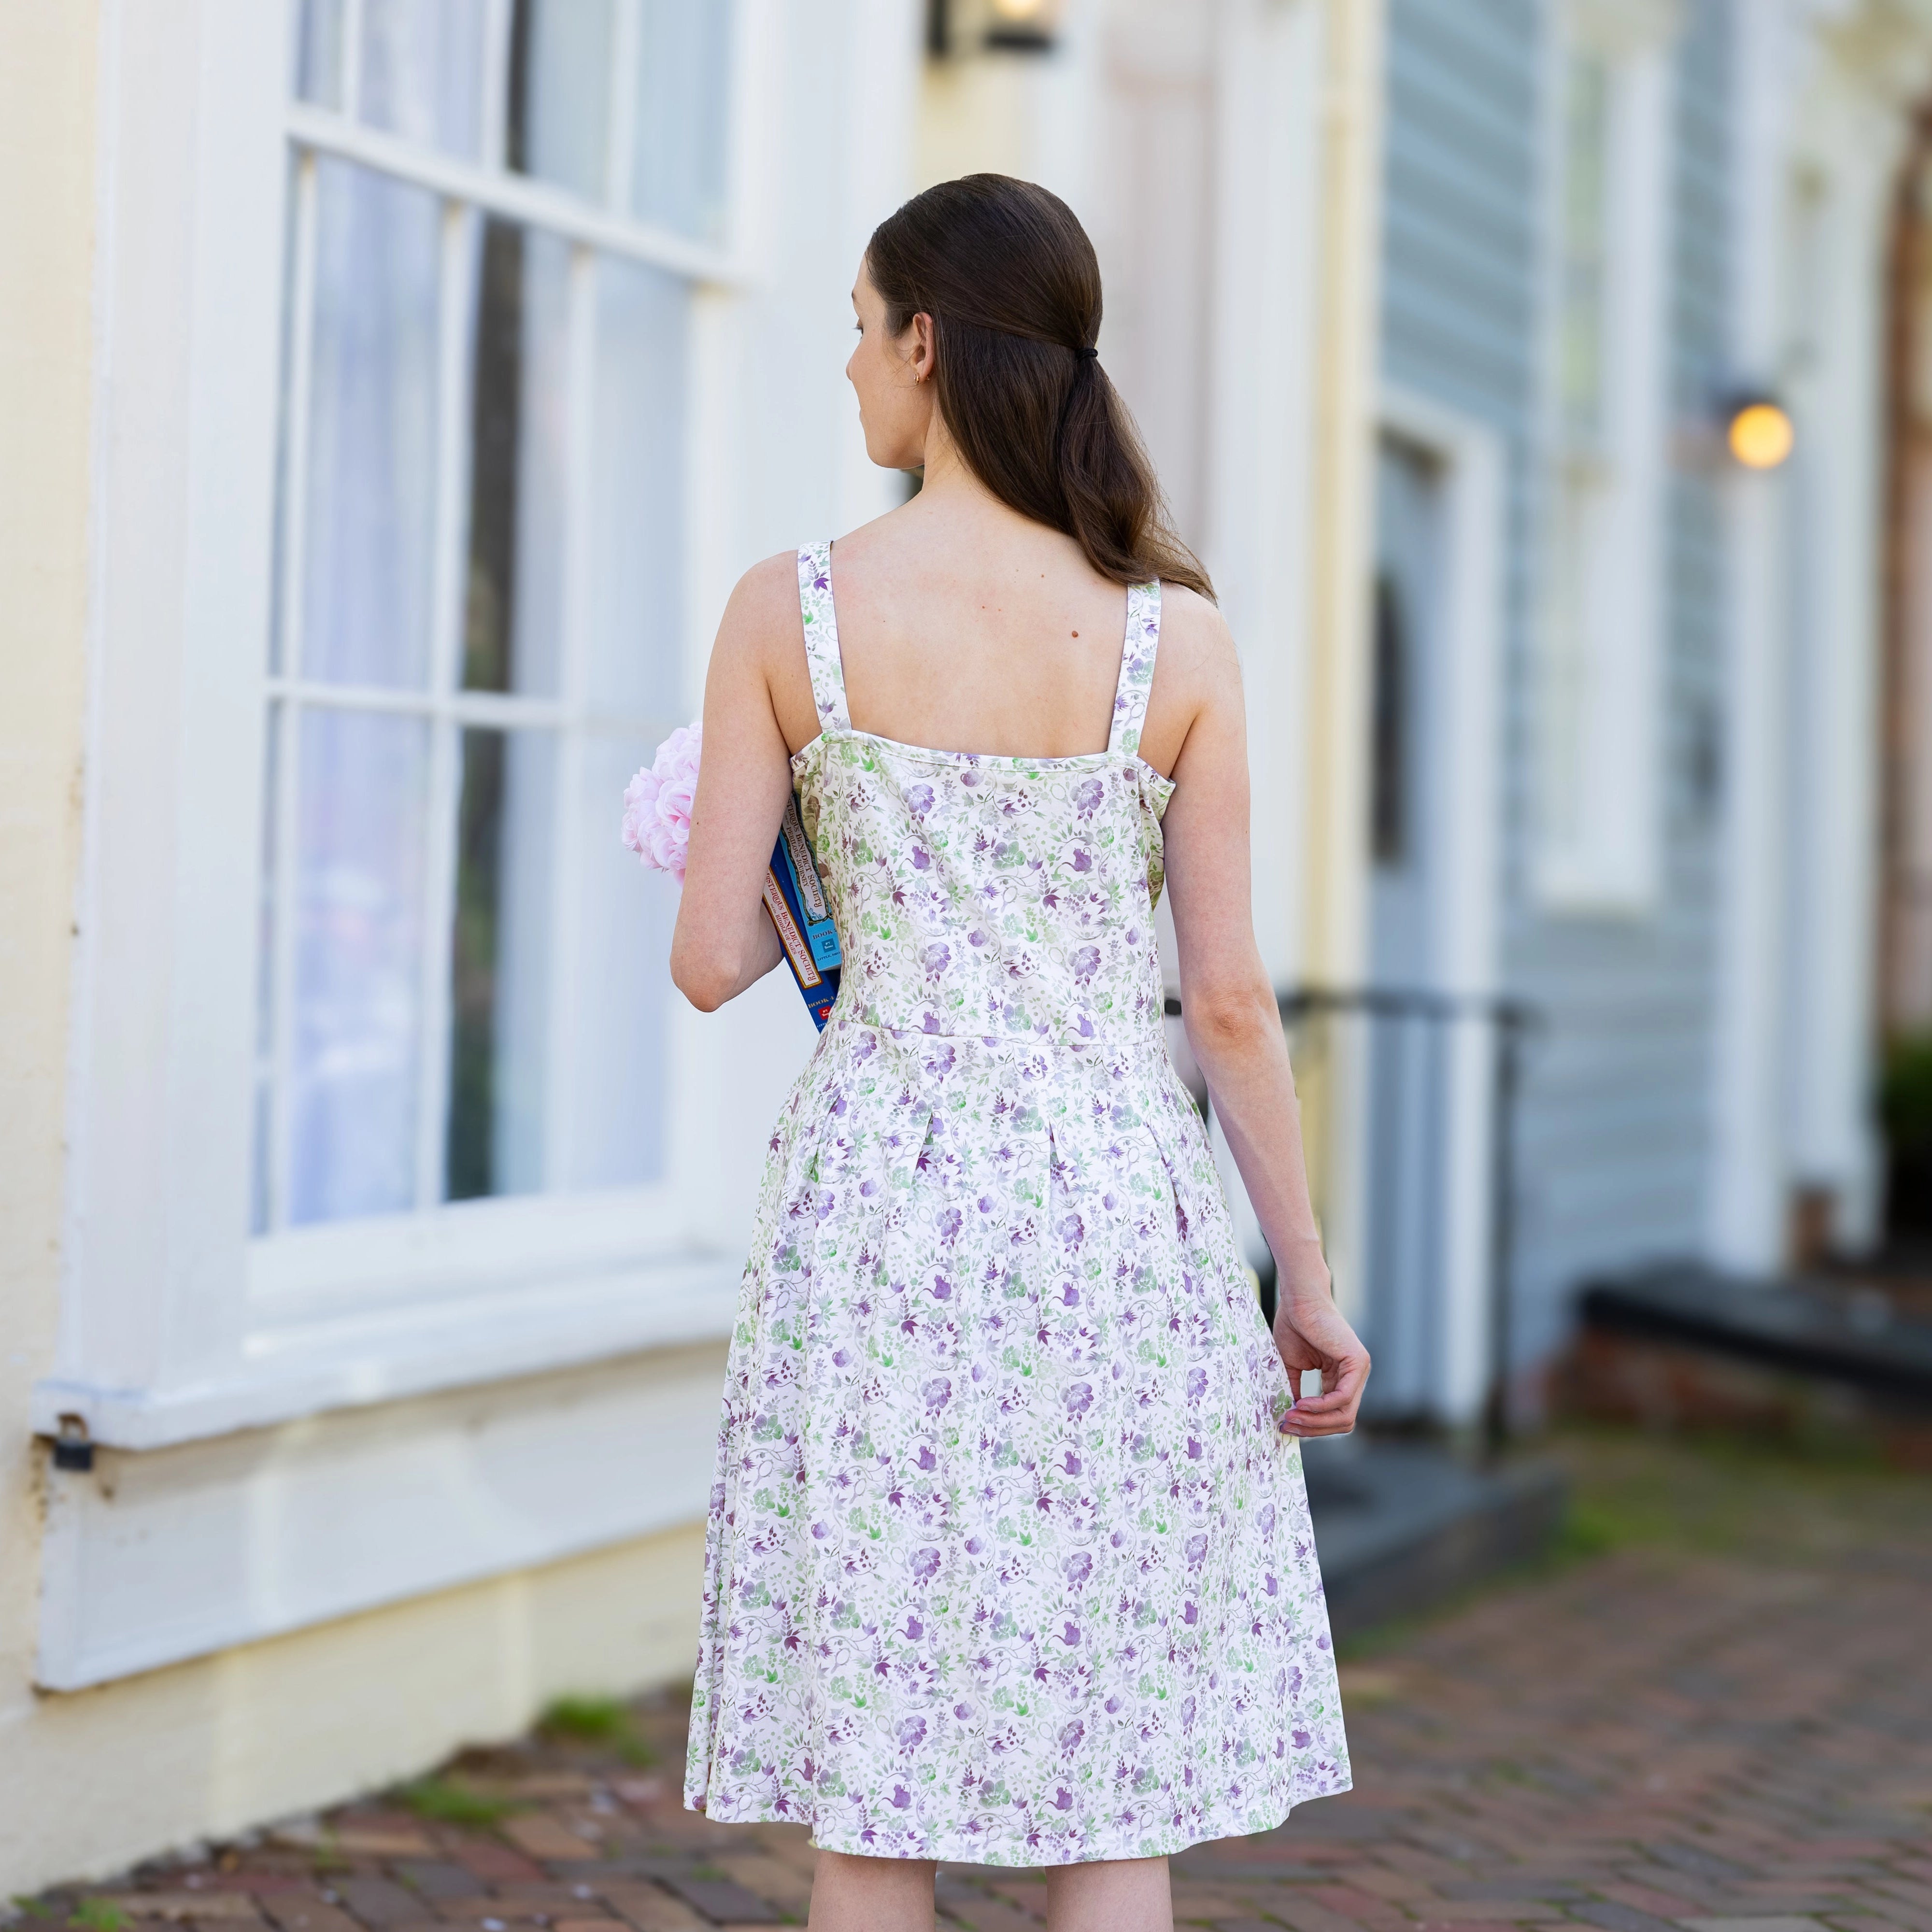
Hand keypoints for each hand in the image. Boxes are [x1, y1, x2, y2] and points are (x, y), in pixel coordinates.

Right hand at [1272, 1289, 1368, 1437]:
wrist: (1298, 1300)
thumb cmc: (1294, 1326)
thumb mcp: (1292, 1367)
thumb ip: (1296, 1391)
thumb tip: (1289, 1419)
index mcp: (1341, 1378)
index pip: (1335, 1417)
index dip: (1312, 1426)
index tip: (1285, 1425)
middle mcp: (1355, 1377)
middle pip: (1342, 1421)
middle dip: (1313, 1428)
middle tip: (1286, 1425)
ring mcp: (1360, 1370)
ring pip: (1345, 1415)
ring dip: (1315, 1421)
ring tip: (1291, 1416)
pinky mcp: (1358, 1362)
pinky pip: (1343, 1397)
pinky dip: (1321, 1406)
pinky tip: (1302, 1404)